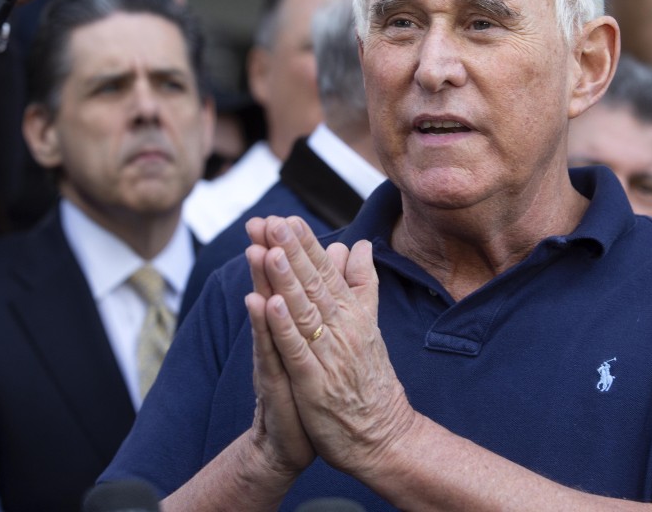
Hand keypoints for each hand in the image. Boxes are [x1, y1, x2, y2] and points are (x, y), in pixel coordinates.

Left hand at [249, 216, 411, 476]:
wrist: (384, 434)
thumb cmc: (369, 380)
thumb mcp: (369, 325)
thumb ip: (361, 284)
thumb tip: (359, 245)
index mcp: (353, 313)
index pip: (326, 271)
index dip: (305, 244)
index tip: (287, 217)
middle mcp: (343, 328)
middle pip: (313, 283)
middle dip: (290, 251)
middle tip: (270, 221)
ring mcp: (330, 355)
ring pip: (304, 311)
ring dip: (285, 279)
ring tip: (267, 250)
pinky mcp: (315, 384)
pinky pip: (297, 351)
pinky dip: (284, 327)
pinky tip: (270, 304)